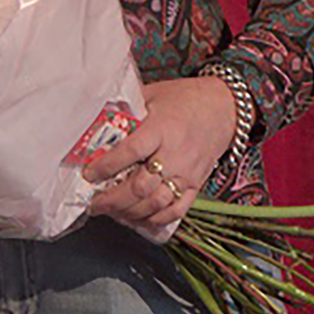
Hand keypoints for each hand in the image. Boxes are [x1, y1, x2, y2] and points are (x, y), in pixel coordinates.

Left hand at [83, 75, 239, 238]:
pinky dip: (156, 219)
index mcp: (161, 128)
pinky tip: (138, 219)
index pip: (130, 152)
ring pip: (156, 202)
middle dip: (113, 199)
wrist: (224, 108)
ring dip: (130, 212)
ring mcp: (187, 173)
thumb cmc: (185, 99)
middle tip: (94, 203)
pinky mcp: (196, 185)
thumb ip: (128, 108)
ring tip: (110, 212)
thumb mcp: (153, 95)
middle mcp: (175, 155)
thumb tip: (97, 116)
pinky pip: (177, 210)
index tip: (88, 174)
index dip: (106, 166)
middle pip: (141, 186)